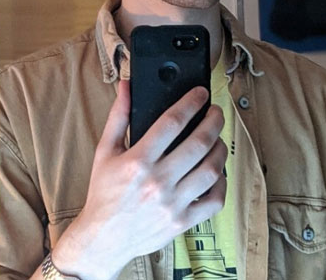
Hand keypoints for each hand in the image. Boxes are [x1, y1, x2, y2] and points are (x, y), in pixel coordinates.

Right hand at [51, 80, 226, 279]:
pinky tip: (216, 171)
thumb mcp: (105, 151)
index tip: (200, 93)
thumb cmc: (104, 192)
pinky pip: (214, 200)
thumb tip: (127, 87)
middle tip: (216, 112)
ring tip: (217, 139)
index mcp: (137, 161)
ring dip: (220, 148)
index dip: (190, 103)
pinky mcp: (183, 221)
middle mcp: (157, 182)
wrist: (103, 237)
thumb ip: (118, 117)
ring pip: (211, 170)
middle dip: (213, 121)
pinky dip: (221, 182)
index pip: (171, 123)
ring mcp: (172, 203)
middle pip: (198, 143)